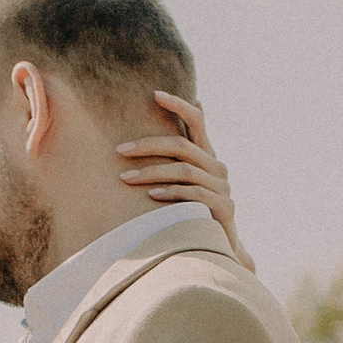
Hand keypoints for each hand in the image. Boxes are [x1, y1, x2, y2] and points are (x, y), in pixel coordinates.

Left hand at [115, 89, 250, 268]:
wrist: (219, 249)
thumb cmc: (194, 211)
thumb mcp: (186, 180)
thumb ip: (180, 153)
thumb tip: (187, 110)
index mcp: (207, 156)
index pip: (197, 120)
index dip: (179, 105)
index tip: (155, 94)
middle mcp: (217, 167)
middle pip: (182, 146)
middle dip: (148, 146)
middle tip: (119, 150)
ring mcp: (223, 187)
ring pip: (184, 171)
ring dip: (152, 173)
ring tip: (125, 178)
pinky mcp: (224, 207)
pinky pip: (194, 195)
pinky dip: (171, 193)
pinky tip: (151, 196)